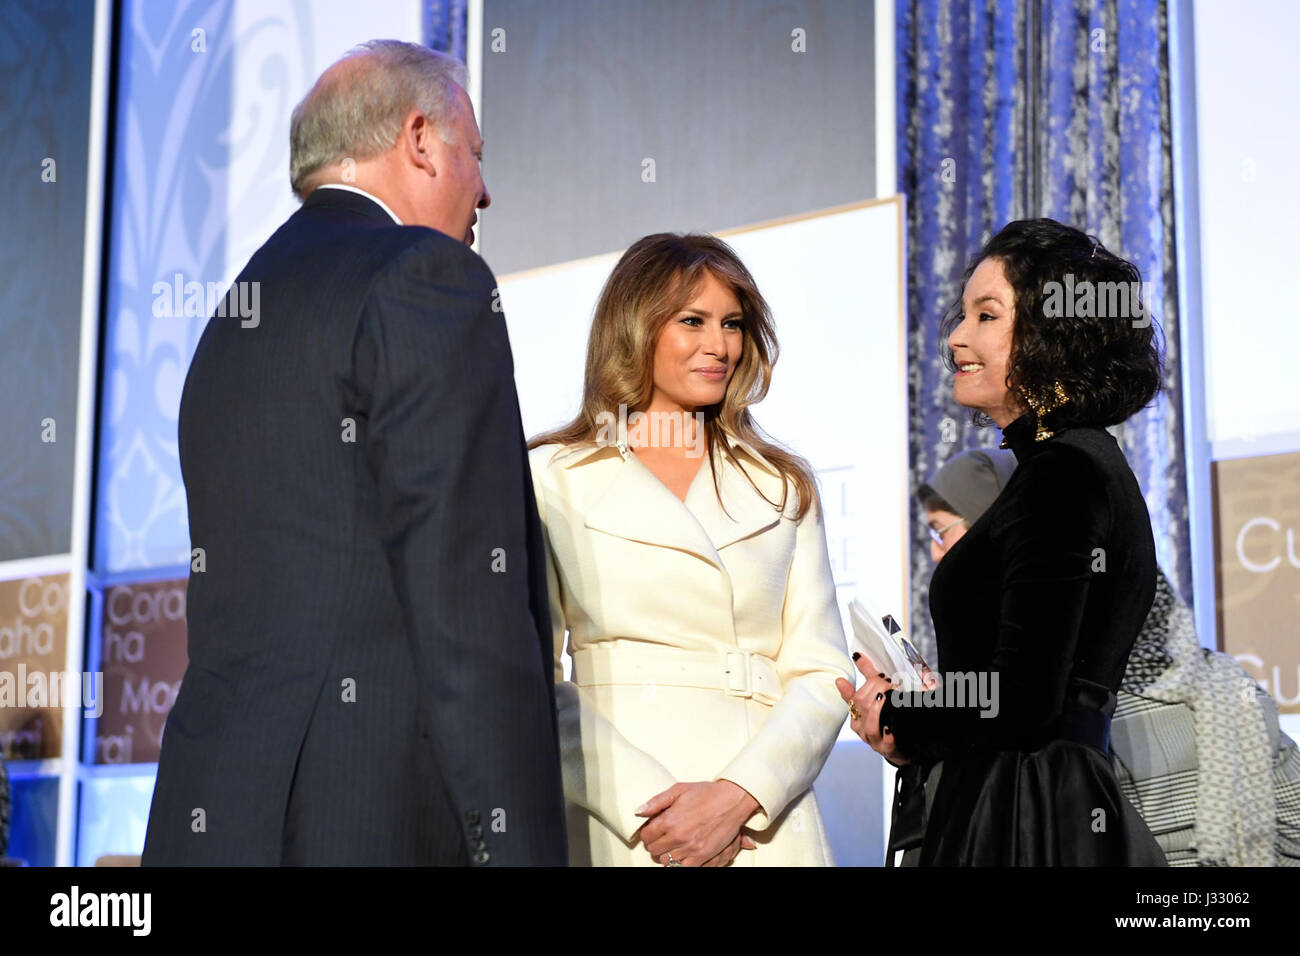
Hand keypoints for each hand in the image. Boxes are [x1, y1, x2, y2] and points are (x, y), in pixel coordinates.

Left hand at [635, 780, 759, 866]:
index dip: (647, 833)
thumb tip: (638, 812)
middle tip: (661, 837)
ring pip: (666, 861)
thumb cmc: (706, 793)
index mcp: (670, 820)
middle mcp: (678, 837)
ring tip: (673, 844)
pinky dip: (681, 861)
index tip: (652, 830)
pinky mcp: (703, 856)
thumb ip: (656, 802)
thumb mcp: (678, 790)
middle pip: (654, 850)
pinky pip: (684, 867)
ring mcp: (691, 848)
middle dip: (655, 843)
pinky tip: (683, 852)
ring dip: (667, 853)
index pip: (646, 836)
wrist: (732, 800)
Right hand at [836, 652, 909, 764]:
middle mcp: (860, 725)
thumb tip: (858, 656)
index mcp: (857, 712)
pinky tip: (892, 724)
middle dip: (875, 687)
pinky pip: (883, 740)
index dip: (858, 676)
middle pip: (861, 703)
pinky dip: (887, 730)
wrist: (903, 747)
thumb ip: (870, 677)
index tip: (858, 658)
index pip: (853, 692)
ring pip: (869, 721)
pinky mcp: (885, 748)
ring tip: (890, 695)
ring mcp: (872, 738)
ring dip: (880, 705)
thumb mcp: (880, 697)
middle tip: (889, 680)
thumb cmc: (889, 720)